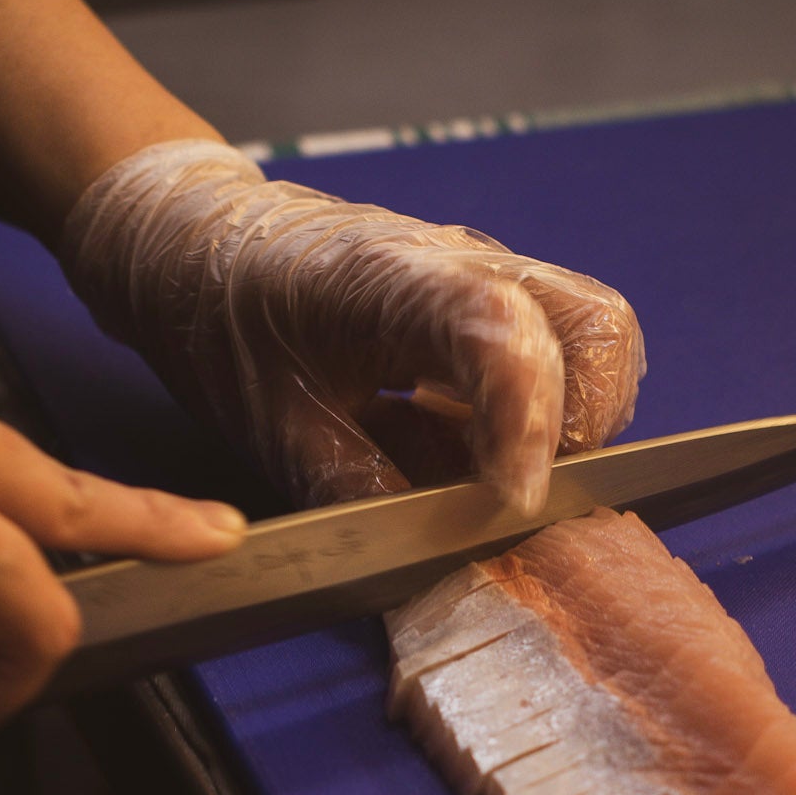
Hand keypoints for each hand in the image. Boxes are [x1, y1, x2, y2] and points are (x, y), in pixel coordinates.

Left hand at [60, 140, 643, 510]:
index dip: (526, 421)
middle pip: (595, 326)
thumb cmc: (225, 320)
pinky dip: (544, 413)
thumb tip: (435, 552)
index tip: (511, 500)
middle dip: (581, 427)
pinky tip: (475, 449)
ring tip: (495, 472)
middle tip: (515, 491)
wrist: (199, 242)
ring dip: (570, 421)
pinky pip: (560, 351)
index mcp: (391, 276)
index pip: (503, 330)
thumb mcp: (271, 425)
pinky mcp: (492, 300)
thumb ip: (356, 489)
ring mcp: (488, 274)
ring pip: (594, 337)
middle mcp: (463, 260)